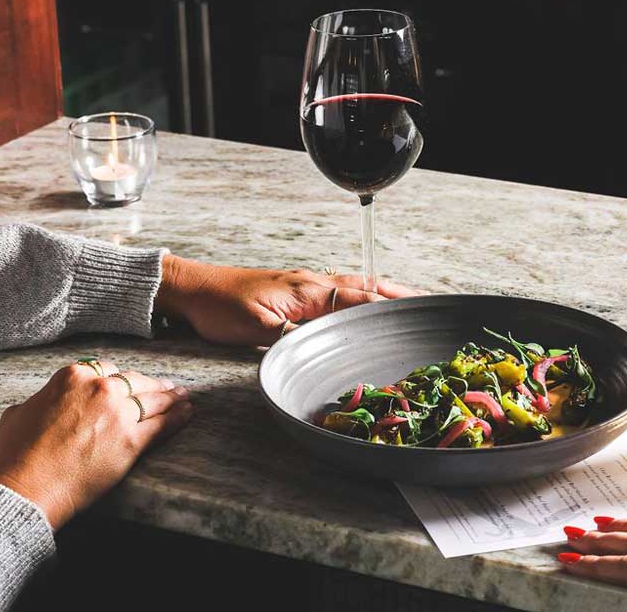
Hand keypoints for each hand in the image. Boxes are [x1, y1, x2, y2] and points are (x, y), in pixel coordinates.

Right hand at [0, 361, 192, 529]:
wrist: (26, 487)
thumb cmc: (16, 455)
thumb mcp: (19, 412)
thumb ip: (41, 400)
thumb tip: (46, 402)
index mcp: (73, 377)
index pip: (107, 369)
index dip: (120, 379)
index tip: (129, 384)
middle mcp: (100, 389)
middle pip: (136, 381)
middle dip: (153, 385)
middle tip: (168, 388)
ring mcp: (119, 414)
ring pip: (154, 400)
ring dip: (173, 398)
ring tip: (184, 398)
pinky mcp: (132, 441)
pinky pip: (163, 425)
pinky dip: (179, 419)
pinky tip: (187, 414)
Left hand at [153, 255, 419, 345]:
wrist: (194, 289)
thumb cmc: (221, 307)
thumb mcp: (258, 328)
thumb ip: (296, 334)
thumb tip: (328, 344)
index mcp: (309, 291)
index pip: (360, 299)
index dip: (391, 307)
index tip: (421, 312)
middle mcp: (313, 282)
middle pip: (367, 287)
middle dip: (400, 294)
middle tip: (432, 302)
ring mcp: (306, 284)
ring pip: (357, 286)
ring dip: (386, 292)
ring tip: (413, 300)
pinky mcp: (298, 290)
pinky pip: (342, 289)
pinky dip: (364, 294)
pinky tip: (368, 302)